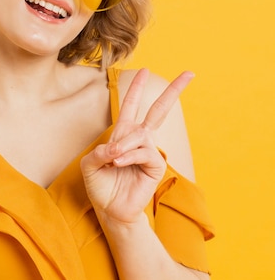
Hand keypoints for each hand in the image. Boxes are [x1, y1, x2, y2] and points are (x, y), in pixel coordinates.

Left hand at [80, 69, 193, 226]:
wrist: (110, 208)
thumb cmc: (100, 185)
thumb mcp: (90, 165)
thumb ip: (99, 152)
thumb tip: (116, 146)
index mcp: (123, 134)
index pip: (131, 106)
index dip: (136, 89)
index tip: (143, 70)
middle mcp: (139, 139)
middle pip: (158, 110)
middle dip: (173, 92)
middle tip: (189, 73)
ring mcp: (149, 152)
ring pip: (141, 135)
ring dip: (124, 145)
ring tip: (113, 158)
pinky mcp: (156, 166)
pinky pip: (145, 152)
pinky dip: (129, 156)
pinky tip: (119, 162)